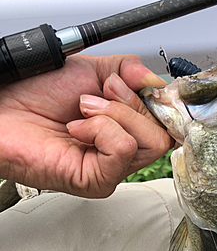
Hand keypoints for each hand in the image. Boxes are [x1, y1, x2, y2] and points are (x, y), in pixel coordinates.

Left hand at [0, 54, 171, 197]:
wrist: (2, 109)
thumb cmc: (33, 94)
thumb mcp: (91, 70)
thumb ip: (128, 70)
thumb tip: (154, 80)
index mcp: (125, 127)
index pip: (167, 122)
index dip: (162, 101)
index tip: (144, 84)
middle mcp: (121, 151)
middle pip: (163, 133)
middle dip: (131, 105)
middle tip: (97, 99)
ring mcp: (112, 169)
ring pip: (150, 141)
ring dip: (113, 115)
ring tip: (83, 112)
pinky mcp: (98, 181)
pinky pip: (122, 148)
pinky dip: (100, 129)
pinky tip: (77, 128)